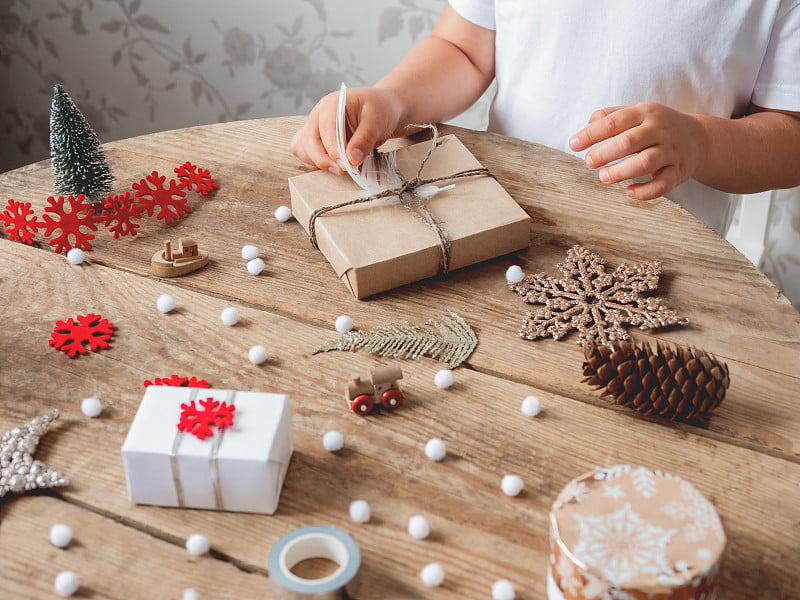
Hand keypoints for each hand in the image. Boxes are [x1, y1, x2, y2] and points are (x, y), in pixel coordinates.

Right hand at [290, 87, 404, 173]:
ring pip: (302, 148)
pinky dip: (315, 163)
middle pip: (308, 140)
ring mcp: (315, 128)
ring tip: (338, 168)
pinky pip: (306, 154)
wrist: (382, 111)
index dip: (332, 148)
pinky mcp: (317, 140)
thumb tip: (352, 159)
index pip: (325, 127)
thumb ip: (364, 139)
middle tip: (342, 170)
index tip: (345, 164)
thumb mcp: (377, 120)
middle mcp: (319, 115)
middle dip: (323, 159)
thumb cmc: (380, 110)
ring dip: (317, 162)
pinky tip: (332, 165)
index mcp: (332, 104)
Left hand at [569, 102, 707, 199]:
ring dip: (622, 171)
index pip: (615, 122)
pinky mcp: (678, 172)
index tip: (573, 144)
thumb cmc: (655, 127)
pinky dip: (645, 191)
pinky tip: (628, 192)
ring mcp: (671, 151)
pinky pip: (663, 184)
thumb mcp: (636, 113)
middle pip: (629, 141)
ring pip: (646, 162)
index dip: (592, 134)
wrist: (698, 138)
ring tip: (604, 177)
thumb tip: (587, 125)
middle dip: (606, 152)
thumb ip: (610, 116)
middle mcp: (659, 130)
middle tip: (589, 162)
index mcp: (645, 113)